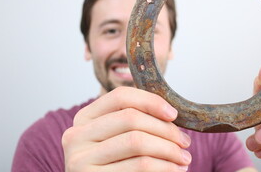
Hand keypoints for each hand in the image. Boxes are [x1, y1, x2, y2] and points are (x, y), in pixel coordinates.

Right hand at [62, 87, 191, 171]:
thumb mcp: (116, 138)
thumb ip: (135, 122)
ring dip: (168, 149)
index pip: (120, 96)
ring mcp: (80, 159)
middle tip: (184, 141)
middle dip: (165, 129)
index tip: (173, 114)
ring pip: (136, 142)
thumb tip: (170, 115)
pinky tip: (174, 169)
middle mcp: (76, 135)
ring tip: (183, 157)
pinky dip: (163, 167)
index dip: (150, 101)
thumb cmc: (113, 165)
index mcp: (85, 117)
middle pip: (131, 118)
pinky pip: (139, 166)